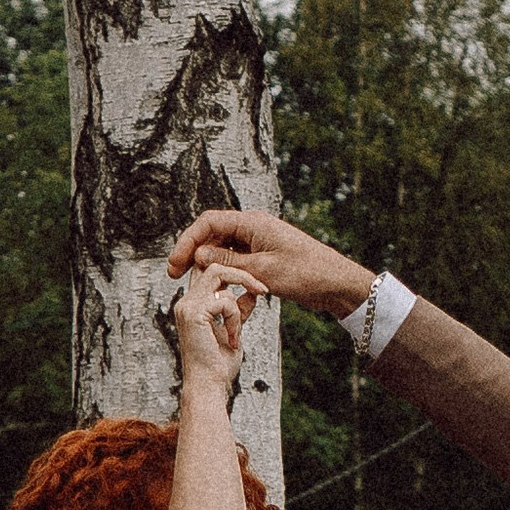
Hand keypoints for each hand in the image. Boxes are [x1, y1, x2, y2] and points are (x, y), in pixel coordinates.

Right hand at [170, 208, 370, 319]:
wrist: (336, 283)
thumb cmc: (305, 273)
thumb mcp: (263, 271)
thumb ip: (228, 262)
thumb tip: (198, 254)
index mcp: (252, 222)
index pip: (208, 223)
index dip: (187, 242)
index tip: (174, 264)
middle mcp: (253, 227)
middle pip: (211, 233)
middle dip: (191, 252)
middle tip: (174, 275)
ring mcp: (258, 241)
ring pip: (222, 247)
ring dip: (205, 262)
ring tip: (191, 282)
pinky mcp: (263, 256)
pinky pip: (235, 258)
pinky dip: (222, 269)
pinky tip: (215, 286)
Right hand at [171, 258, 260, 395]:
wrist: (209, 386)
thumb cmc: (219, 365)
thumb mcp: (234, 330)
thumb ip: (239, 309)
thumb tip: (252, 293)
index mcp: (192, 305)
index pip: (209, 272)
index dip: (231, 270)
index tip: (255, 284)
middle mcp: (185, 302)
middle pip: (214, 266)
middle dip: (242, 275)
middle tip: (262, 290)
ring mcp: (187, 306)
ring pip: (219, 275)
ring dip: (238, 303)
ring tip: (237, 331)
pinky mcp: (193, 313)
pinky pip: (225, 300)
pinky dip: (235, 318)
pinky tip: (232, 339)